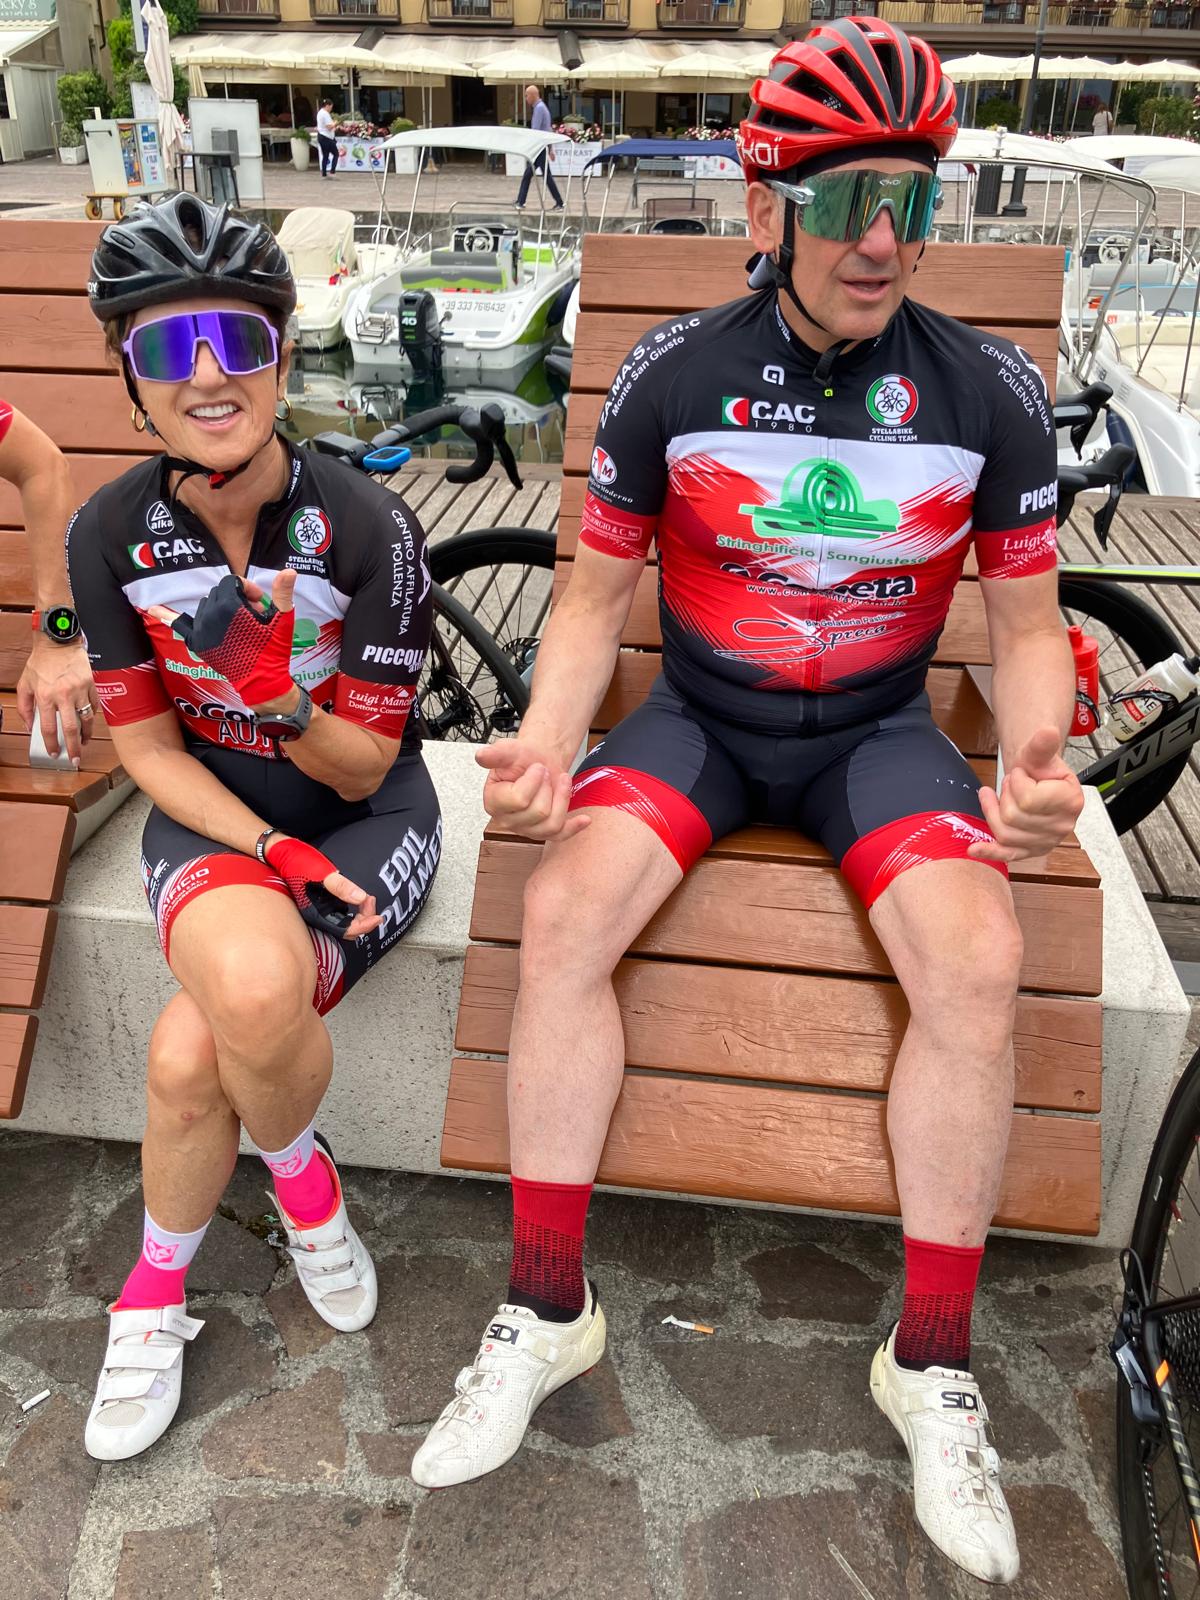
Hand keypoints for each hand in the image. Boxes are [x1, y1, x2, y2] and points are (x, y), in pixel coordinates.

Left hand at [16, 637, 96, 762]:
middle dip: (73, 747)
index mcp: (44, 696)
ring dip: (86, 735)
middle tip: (75, 758)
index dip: (51, 744)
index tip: (54, 753)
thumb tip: (29, 726)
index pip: (48, 728)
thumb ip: (24, 707)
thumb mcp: (24, 684)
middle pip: (70, 729)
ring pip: (86, 720)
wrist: (58, 642)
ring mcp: (79, 690)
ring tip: (84, 742)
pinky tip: (88, 721)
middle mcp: (63, 695)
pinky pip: (94, 706)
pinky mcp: (91, 685)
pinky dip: (92, 716)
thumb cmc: (42, 662)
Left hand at [148, 571, 295, 708]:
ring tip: (238, 626)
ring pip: (206, 605)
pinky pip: (179, 624)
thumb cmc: (274, 651)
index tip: (260, 602)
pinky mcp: (197, 643)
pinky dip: (166, 616)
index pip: (233, 582)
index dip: (248, 589)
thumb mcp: (282, 620)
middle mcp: (210, 616)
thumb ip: (283, 592)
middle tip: (254, 618)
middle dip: (236, 600)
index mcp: (229, 607)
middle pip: (219, 593)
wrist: (262, 681)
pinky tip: (152, 609)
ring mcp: (201, 630)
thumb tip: (290, 570)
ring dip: (220, 609)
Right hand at [263, 833, 380, 941]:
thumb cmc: (297, 861)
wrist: (282, 851)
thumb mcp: (321, 872)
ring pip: (346, 922)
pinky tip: (361, 897)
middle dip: (365, 920)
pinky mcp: (323, 901)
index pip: (345, 931)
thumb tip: (361, 898)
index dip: (364, 926)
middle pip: (348, 930)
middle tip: (372, 901)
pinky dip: (355, 908)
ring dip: (361, 915)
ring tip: (369, 899)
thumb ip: (341, 886)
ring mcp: (322, 908)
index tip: (378, 917)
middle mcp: (319, 915)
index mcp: (316, 913)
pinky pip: (342, 912)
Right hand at [475, 740, 590, 842]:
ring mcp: (525, 829)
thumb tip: (481, 756)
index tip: (536, 768)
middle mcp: (506, 821)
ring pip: (552, 824)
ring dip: (562, 797)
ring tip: (560, 781)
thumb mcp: (509, 750)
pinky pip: (560, 835)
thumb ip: (496, 754)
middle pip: (539, 812)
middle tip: (545, 774)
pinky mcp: (543, 833)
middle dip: (548, 787)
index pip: (520, 800)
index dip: (534, 780)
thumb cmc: (522, 758)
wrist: (538, 762)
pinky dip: (574, 828)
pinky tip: (585, 819)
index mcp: (493, 802)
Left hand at [968, 726, 1084, 864]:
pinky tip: (974, 849)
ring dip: (994, 811)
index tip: (1022, 775)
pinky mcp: (1030, 850)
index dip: (1017, 782)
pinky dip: (990, 852)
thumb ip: (1041, 746)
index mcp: (1071, 802)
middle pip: (1012, 817)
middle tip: (1013, 784)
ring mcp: (1046, 841)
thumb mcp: (1039, 755)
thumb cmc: (1040, 770)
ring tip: (1001, 796)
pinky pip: (1008, 854)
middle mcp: (1062, 826)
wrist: (1039, 782)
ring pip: (1004, 832)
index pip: (1028, 799)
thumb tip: (1047, 731)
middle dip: (1006, 795)